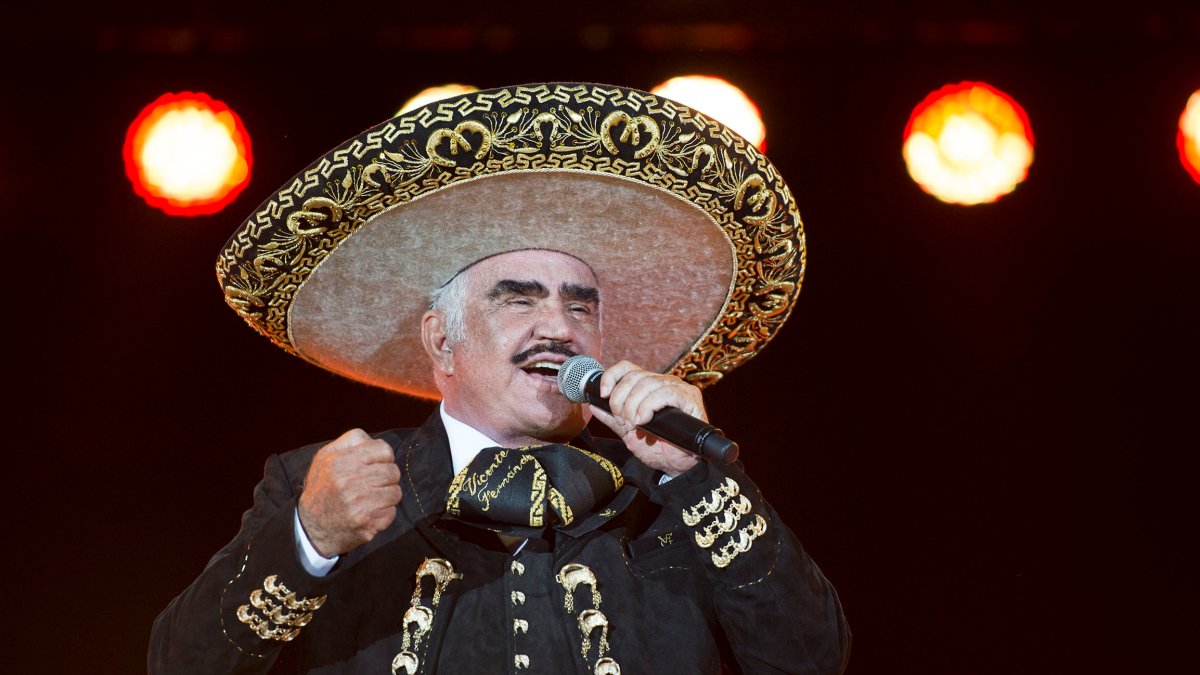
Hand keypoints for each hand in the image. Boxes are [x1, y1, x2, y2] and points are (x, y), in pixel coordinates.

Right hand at [297, 429, 401, 556]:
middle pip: (392, 471)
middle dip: (386, 478)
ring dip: (387, 496)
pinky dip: (384, 514)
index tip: (375, 466)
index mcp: (340, 461)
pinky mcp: (366, 522)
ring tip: (370, 499)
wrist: (311, 528)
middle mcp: (349, 481)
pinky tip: (368, 513)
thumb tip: (373, 440)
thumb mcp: (325, 457)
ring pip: (395, 492)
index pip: (384, 449)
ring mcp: (359, 503)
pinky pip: (392, 512)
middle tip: (373, 484)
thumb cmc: (322, 488)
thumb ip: (350, 440)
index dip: (383, 457)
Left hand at [589, 360, 702, 477]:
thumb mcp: (628, 432)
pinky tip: (644, 420)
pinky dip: (649, 406)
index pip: (627, 367)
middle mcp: (663, 382)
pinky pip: (665, 393)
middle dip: (621, 400)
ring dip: (634, 406)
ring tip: (634, 424)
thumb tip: (593, 406)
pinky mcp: (690, 398)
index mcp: (648, 386)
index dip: (612, 376)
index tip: (603, 395)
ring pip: (647, 383)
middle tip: (623, 421)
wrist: (677, 466)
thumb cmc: (657, 448)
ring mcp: (678, 388)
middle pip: (634, 376)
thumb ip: (612, 418)